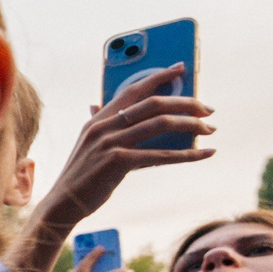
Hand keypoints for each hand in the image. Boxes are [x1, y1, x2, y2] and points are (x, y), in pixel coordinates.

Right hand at [36, 66, 214, 228]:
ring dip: (192, 125)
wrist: (63, 202)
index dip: (159, 76)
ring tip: (210, 130)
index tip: (181, 68)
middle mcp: (104, 126)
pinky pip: (161, 155)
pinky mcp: (118, 162)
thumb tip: (96, 105)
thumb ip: (96, 123)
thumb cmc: (80, 175)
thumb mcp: (86, 144)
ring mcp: (111, 143)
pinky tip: (206, 154)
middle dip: (187, 102)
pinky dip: (188, 155)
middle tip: (208, 109)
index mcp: (98, 118)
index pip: (133, 89)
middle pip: (154, 103)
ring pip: (161, 124)